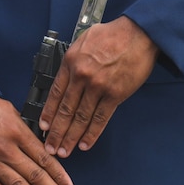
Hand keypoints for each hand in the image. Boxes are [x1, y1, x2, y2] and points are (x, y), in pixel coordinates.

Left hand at [39, 16, 158, 157]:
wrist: (139, 33)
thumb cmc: (113, 34)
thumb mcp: (84, 40)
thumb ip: (73, 59)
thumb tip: (66, 76)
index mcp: (71, 63)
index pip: (55, 94)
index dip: (48, 114)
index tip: (44, 126)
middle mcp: (82, 77)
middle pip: (65, 110)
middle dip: (56, 132)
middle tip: (51, 147)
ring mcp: (98, 87)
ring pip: (81, 118)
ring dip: (71, 137)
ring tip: (65, 150)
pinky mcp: (115, 95)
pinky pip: (100, 119)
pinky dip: (91, 133)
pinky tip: (85, 144)